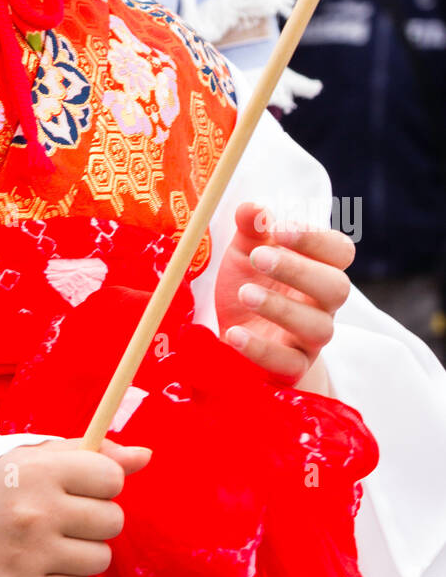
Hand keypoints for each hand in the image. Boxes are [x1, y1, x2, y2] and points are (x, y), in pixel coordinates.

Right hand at [0, 437, 150, 576]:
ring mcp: (30, 556)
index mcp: (39, 471)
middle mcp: (35, 513)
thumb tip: (145, 456)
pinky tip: (44, 565)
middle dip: (97, 518)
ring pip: (100, 558)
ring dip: (84, 551)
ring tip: (53, 541)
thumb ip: (95, 454)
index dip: (102, 483)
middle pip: (113, 520)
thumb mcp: (40, 456)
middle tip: (67, 515)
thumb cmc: (3, 488)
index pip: (111, 478)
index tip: (82, 486)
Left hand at [214, 202, 353, 384]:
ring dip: (281, 308)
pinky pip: (288, 363)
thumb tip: (255, 208)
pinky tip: (235, 333)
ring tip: (244, 293)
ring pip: (318, 327)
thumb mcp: (244, 251)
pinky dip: (261, 349)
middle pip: (337, 288)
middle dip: (299, 270)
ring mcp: (311, 339)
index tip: (278, 228)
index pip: (340, 251)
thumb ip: (251, 228)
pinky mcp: (292, 368)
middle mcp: (323, 304)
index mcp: (319, 268)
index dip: (315, 238)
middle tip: (258, 257)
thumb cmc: (250, 283)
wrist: (236, 333)